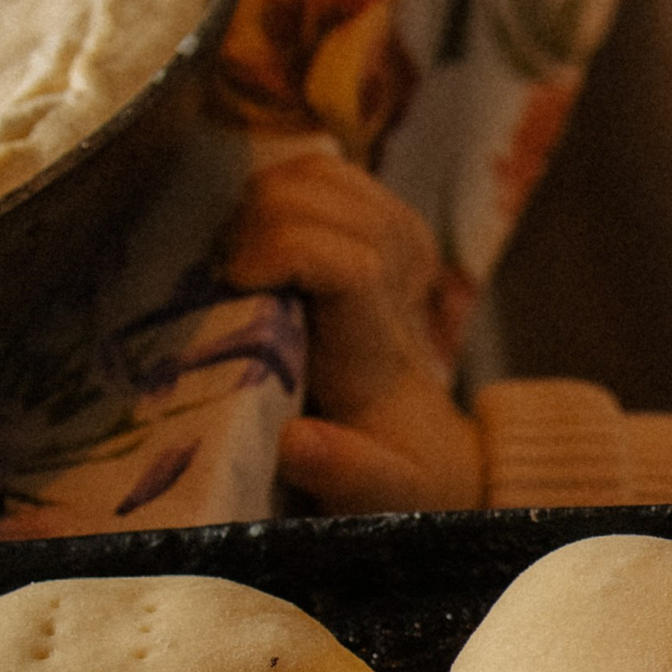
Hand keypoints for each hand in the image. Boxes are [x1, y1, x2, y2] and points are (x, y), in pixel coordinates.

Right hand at [221, 154, 485, 512]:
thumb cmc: (400, 482)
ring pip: (329, 175)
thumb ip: (347, 472)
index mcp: (377, 347)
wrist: (438, 461)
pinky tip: (279, 233)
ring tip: (250, 253)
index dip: (284, 249)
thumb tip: (295, 441)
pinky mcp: (384, 243)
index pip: (349, 263)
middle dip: (266, 217)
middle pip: (331, 199)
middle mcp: (391, 288)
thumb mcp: (382, 496)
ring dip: (276, 198)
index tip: (235, 280)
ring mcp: (392, 257)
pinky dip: (296, 187)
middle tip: (233, 271)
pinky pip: (334, 179)